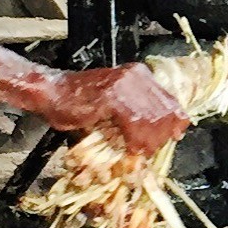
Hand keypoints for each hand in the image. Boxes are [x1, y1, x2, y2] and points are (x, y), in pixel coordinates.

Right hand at [41, 64, 187, 154]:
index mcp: (140, 75)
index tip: (174, 138)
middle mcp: (136, 76)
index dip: (175, 123)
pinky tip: (129, 147)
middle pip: (165, 111)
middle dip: (161, 136)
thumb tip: (157, 137)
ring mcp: (124, 84)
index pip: (170, 101)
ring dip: (148, 141)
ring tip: (138, 152)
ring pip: (152, 119)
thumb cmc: (78, 103)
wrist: (52, 94)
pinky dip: (134, 139)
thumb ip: (136, 115)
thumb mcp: (115, 107)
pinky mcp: (112, 95)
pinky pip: (134, 122)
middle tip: (150, 151)